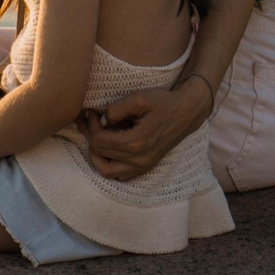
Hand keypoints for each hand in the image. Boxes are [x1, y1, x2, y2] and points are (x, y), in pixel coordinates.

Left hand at [82, 77, 213, 180]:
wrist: (186, 111)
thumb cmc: (163, 102)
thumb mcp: (139, 99)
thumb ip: (116, 109)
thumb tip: (101, 121)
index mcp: (137, 143)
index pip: (99, 141)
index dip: (90, 125)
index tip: (91, 112)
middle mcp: (140, 160)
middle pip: (100, 155)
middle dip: (90, 136)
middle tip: (88, 121)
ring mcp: (144, 166)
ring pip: (107, 172)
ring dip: (96, 156)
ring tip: (95, 137)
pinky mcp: (146, 167)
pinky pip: (120, 175)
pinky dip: (109, 165)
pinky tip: (108, 148)